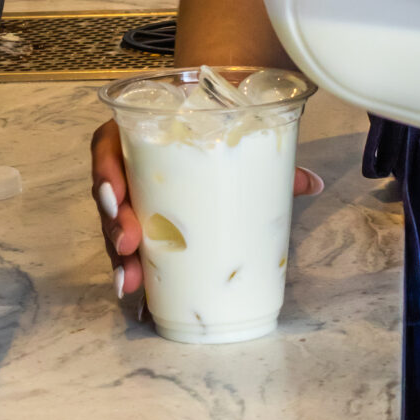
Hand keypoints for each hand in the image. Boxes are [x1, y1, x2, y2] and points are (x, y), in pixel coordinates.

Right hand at [92, 117, 324, 299]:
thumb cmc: (215, 132)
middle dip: (112, 223)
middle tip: (130, 243)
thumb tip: (313, 182)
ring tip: (130, 280)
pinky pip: (127, 245)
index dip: (105, 171)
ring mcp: (131, 196)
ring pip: (112, 225)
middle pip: (107, 194)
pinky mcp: (140, 222)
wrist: (205, 128)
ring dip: (118, 254)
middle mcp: (128, 164)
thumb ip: (268, 159)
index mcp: (139, 132)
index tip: (115, 197)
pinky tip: (136, 291)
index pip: (107, 146)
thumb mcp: (235, 141)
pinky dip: (129, 267)